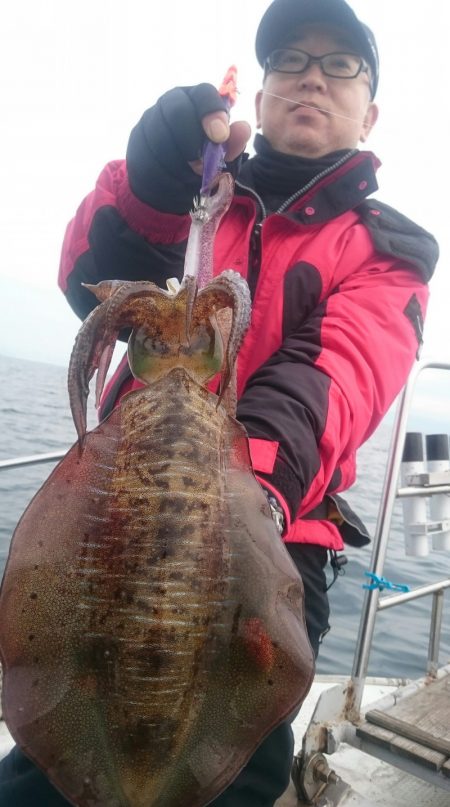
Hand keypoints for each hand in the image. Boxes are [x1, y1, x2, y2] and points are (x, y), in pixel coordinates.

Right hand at [126, 84, 250, 214]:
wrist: (169, 182)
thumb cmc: (199, 161)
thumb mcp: (221, 156)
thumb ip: (232, 144)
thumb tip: (244, 128)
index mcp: (196, 99)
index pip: (203, 93)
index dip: (212, 113)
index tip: (220, 137)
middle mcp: (170, 102)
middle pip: (177, 110)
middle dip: (191, 140)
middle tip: (201, 164)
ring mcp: (150, 120)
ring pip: (161, 136)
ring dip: (179, 162)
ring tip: (190, 174)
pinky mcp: (136, 140)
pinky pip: (149, 156)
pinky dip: (165, 173)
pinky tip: (174, 179)